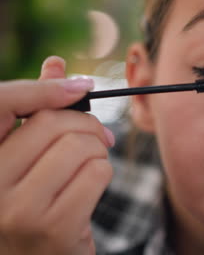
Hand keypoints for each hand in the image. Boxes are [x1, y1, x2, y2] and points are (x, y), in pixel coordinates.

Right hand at [0, 56, 114, 254]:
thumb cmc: (38, 203)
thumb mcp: (30, 159)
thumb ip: (37, 114)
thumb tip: (55, 64)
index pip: (0, 104)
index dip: (44, 88)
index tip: (81, 86)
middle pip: (53, 123)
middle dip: (88, 125)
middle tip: (100, 136)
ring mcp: (17, 210)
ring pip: (80, 146)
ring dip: (99, 150)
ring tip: (93, 163)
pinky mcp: (52, 228)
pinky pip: (97, 173)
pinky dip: (105, 173)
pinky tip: (93, 187)